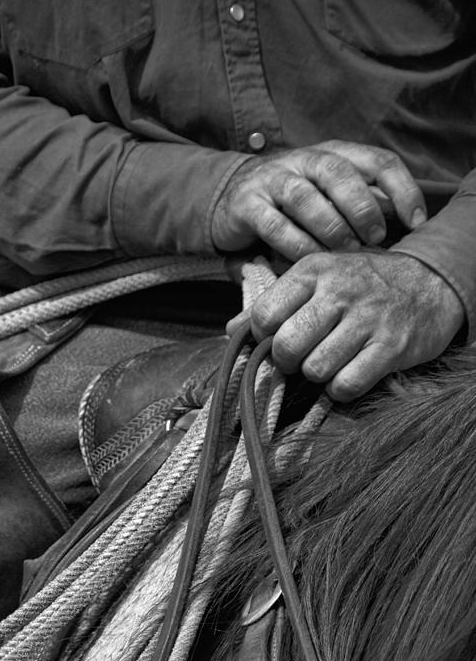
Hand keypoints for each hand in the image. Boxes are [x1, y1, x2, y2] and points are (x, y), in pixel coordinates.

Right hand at [212, 140, 426, 261]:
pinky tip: (312, 259)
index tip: (416, 222)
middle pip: (338, 172)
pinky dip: (296, 244)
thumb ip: (361, 203)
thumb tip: (405, 225)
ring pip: (305, 197)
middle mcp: (303, 160)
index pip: (377, 161)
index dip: (403, 189)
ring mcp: (271, 179)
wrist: (227, 198)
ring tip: (346, 251)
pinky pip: (275, 224)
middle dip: (363, 207)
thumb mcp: (328, 195)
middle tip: (376, 238)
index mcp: (332, 154)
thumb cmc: (291, 204)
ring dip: (331, 227)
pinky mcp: (246, 204)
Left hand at [227, 251, 464, 401]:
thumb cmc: (360, 284)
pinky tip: (346, 375)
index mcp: (314, 270)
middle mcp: (339, 292)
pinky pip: (347, 384)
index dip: (263, 336)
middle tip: (298, 358)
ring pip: (315, 369)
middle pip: (287, 345)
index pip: (264, 314)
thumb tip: (231, 330)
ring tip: (327, 363)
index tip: (277, 337)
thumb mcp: (317, 279)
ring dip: (316, 375)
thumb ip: (274, 302)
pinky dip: (341, 389)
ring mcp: (367, 320)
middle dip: (286, 361)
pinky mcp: (391, 347)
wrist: (429, 284)